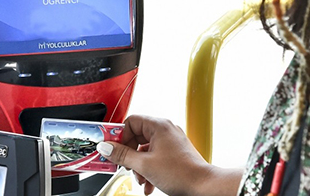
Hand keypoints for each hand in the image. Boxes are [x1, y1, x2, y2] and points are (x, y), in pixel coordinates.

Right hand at [96, 115, 240, 195]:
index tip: (112, 149)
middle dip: (129, 155)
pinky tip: (148, 183)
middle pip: (137, 137)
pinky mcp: (174, 154)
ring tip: (140, 178)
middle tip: (124, 166)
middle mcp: (165, 130)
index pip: (130, 122)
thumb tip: (106, 148)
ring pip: (145, 150)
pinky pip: (155, 157)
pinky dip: (149, 169)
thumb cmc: (181, 173)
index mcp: (158, 126)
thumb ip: (122, 155)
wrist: (203, 187)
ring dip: (139, 166)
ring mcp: (171, 142)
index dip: (120, 137)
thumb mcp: (144, 165)